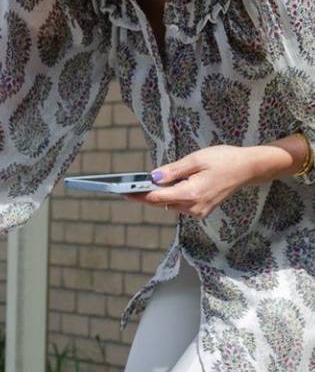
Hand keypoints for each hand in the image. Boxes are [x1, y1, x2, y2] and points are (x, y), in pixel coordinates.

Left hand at [123, 146, 255, 218]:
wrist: (247, 168)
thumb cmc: (224, 159)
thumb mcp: (196, 159)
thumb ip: (173, 170)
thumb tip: (153, 177)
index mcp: (191, 194)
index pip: (157, 198)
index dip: (138, 195)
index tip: (123, 192)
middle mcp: (193, 207)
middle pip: (161, 203)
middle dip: (146, 194)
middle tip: (130, 186)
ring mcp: (197, 211)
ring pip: (169, 204)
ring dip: (161, 194)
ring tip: (154, 181)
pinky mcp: (200, 211)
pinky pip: (179, 205)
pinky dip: (172, 196)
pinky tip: (173, 185)